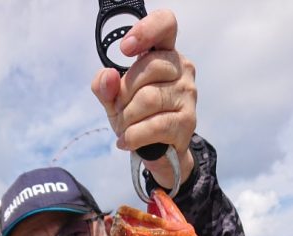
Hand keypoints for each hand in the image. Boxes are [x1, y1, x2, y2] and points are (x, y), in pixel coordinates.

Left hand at [92, 9, 196, 187]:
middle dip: (124, 93)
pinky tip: (127, 141)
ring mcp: (188, 95)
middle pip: (148, 67)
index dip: (146, 30)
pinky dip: (134, 136)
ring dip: (127, 118)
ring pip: (149, 98)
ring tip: (123, 128)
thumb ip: (105, 86)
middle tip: (119, 110)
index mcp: (165, 53)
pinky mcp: (187, 122)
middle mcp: (182, 69)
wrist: (159, 154)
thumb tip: (108, 76)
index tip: (125, 49)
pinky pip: (155, 125)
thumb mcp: (114, 99)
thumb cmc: (137, 117)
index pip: (165, 24)